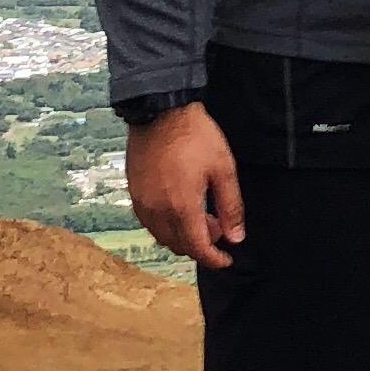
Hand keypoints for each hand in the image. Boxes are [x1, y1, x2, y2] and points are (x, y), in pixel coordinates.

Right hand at [126, 103, 247, 267]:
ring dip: (182, 236)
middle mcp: (157, 211)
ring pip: (162, 237)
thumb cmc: (195, 136)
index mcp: (182, 207)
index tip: (227, 259)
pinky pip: (149, 222)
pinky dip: (165, 225)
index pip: (198, 248)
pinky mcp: (133, 192)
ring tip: (200, 215)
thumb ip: (231, 207)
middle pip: (179, 246)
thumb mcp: (223, 169)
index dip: (214, 259)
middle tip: (218, 227)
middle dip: (200, 245)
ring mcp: (142, 202)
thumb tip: (236, 237)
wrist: (160, 110)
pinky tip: (178, 208)